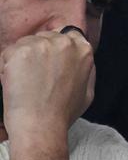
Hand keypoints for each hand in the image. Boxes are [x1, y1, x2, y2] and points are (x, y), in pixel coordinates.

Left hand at [0, 30, 95, 145]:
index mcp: (84, 50)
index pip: (67, 34)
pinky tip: (16, 82)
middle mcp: (65, 42)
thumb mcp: (88, 90)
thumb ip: (85, 70)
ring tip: (26, 82)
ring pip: (26, 43)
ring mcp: (42, 45)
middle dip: (38, 52)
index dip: (56, 48)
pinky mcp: (20, 51)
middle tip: (35, 76)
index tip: (49, 62)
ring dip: (22, 59)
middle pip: (45, 36)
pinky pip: (9, 53)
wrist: (42, 124)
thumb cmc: (63, 112)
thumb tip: (79, 61)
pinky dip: (8, 66)